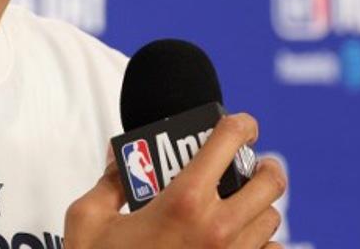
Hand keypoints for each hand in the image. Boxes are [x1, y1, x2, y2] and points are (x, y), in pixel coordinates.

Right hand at [64, 114, 287, 248]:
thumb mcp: (88, 219)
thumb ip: (108, 183)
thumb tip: (119, 162)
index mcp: (183, 201)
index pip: (228, 141)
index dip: (240, 124)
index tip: (242, 125)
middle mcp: (217, 229)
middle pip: (269, 182)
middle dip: (264, 166)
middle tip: (250, 165)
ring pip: (271, 220)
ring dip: (260, 206)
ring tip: (239, 204)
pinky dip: (262, 245)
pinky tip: (240, 241)